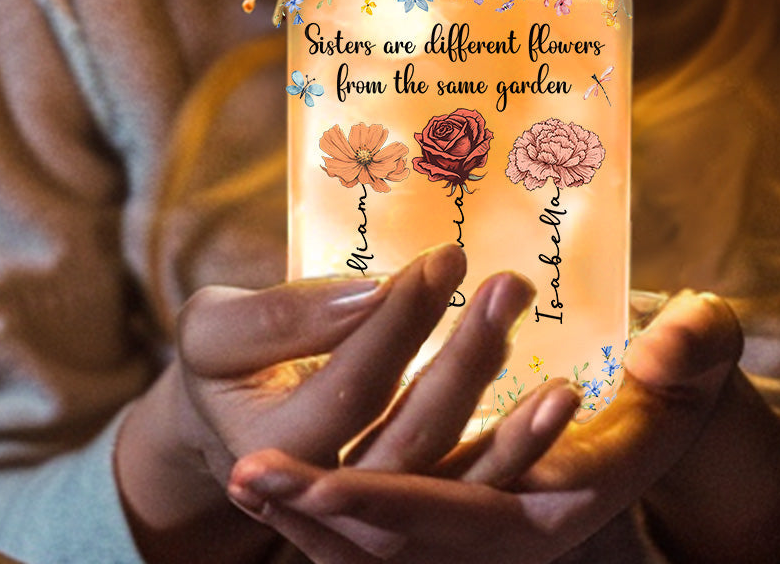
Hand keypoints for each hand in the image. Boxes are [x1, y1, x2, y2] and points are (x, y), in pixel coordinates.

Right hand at [117, 241, 537, 563]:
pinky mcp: (418, 518)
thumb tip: (368, 294)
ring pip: (457, 484)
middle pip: (415, 438)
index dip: (402, 320)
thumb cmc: (225, 364)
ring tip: (563, 378)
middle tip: (511, 285)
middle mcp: (332, 498)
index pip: (355, 386)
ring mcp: (379, 522)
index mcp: (275, 449)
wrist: (230, 431)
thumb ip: (281, 316)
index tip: (447, 257)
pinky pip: (478, 498)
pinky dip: (524, 462)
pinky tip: (563, 410)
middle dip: (468, 361)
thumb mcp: (216, 330)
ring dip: (517, 434)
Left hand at [223, 290, 743, 563]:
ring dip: (313, 522)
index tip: (322, 480)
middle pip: (413, 545)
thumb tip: (654, 359)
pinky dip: (331, 518)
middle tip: (249, 472)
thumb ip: (695, 347)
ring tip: (245, 481)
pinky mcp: (468, 512)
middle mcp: (526, 529)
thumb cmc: (688, 366)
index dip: (400, 506)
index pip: (477, 517)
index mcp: (577, 497)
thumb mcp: (705, 345)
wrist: (677, 401)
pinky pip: (388, 536)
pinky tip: (276, 487)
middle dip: (327, 515)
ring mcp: (492, 528)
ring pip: (389, 551)